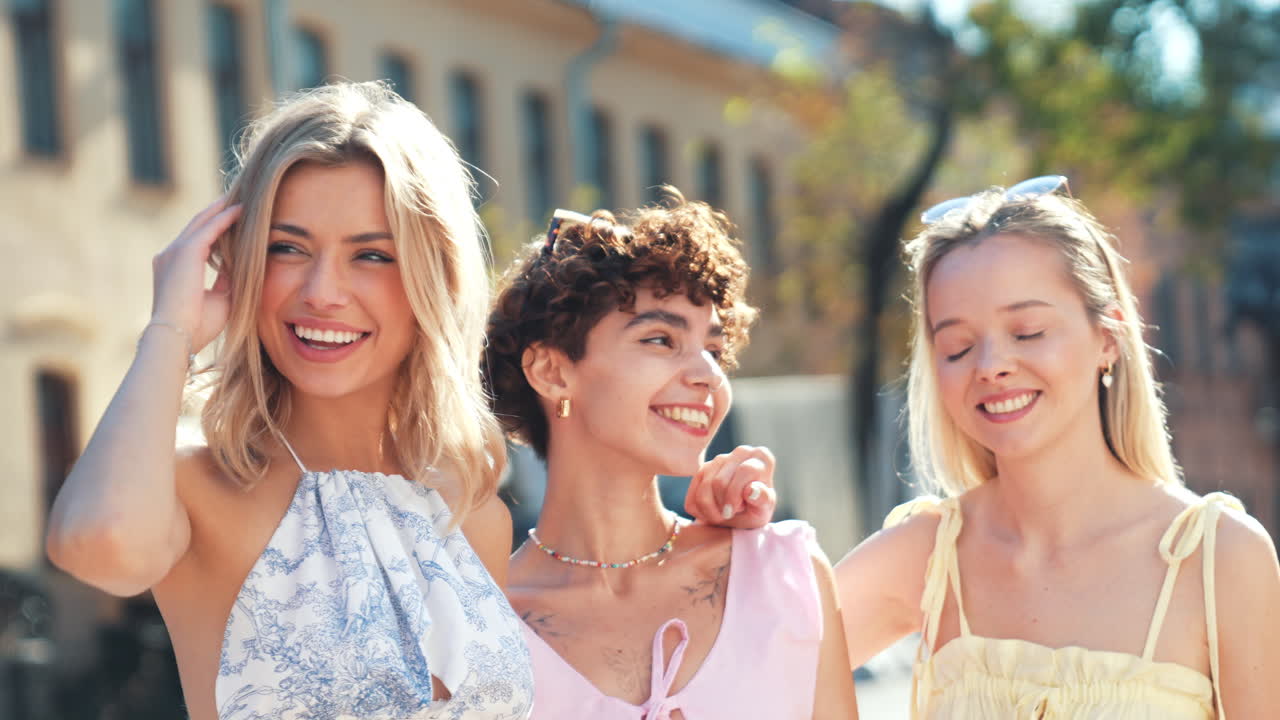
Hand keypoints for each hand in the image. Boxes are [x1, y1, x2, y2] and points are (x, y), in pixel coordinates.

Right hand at [150, 197, 241, 352]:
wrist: (178, 337)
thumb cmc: (198, 326)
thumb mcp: (219, 298)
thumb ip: (227, 279)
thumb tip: (240, 265)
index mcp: (174, 267)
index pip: (197, 241)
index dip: (216, 228)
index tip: (234, 219)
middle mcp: (170, 255)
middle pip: (198, 224)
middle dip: (217, 210)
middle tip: (238, 197)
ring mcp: (175, 251)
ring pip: (202, 221)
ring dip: (222, 208)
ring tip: (242, 197)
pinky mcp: (186, 251)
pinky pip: (209, 228)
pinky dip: (225, 217)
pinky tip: (241, 209)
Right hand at [684, 445, 776, 528]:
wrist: (742, 514)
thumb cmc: (757, 509)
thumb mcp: (764, 509)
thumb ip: (763, 500)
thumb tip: (752, 490)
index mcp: (761, 457)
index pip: (744, 471)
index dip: (736, 494)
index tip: (735, 511)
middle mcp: (741, 452)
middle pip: (720, 481)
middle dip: (722, 504)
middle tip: (729, 514)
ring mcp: (719, 459)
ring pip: (705, 487)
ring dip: (709, 509)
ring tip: (721, 516)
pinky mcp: (703, 469)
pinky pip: (693, 494)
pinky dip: (700, 510)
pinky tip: (712, 513)